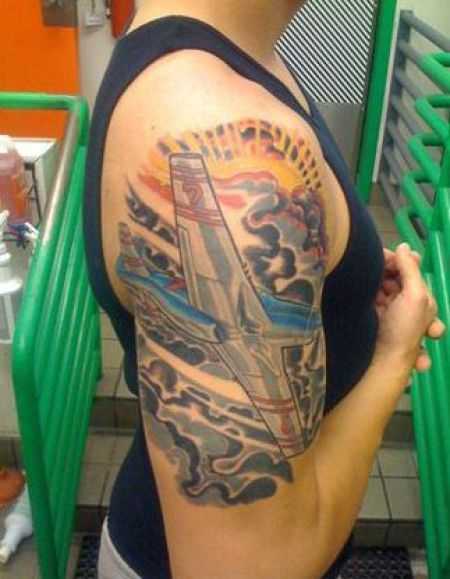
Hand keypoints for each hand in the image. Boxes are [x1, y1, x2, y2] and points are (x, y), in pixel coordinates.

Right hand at [374, 246, 445, 372]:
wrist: (380, 361)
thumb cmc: (403, 330)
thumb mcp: (415, 296)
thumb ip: (411, 270)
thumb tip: (403, 246)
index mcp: (421, 299)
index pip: (411, 270)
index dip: (401, 262)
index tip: (389, 259)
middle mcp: (406, 303)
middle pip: (395, 276)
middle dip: (387, 273)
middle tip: (378, 273)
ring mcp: (387, 308)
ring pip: (380, 283)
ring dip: (375, 281)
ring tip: (371, 287)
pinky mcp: (371, 312)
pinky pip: (368, 293)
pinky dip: (365, 289)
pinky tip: (362, 289)